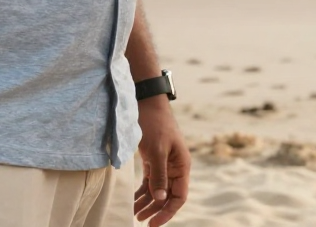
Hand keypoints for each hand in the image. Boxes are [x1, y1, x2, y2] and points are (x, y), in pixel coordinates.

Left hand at [134, 98, 190, 225]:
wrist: (146, 101)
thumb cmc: (155, 123)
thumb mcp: (157, 150)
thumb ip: (159, 175)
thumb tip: (161, 198)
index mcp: (182, 164)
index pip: (179, 196)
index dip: (168, 211)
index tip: (153, 223)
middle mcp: (175, 166)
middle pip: (168, 195)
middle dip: (155, 209)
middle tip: (140, 220)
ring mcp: (164, 162)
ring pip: (158, 189)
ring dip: (147, 202)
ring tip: (134, 213)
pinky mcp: (153, 159)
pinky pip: (150, 180)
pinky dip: (142, 191)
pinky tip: (133, 200)